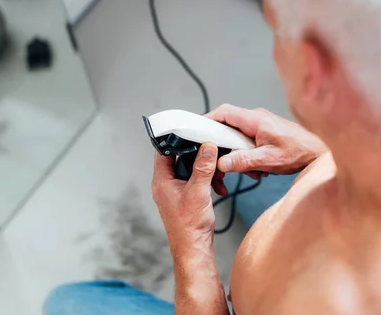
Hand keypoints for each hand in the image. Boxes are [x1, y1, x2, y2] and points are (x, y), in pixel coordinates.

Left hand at [152, 143, 223, 257]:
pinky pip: (195, 180)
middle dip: (198, 156)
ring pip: (190, 169)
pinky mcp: (185, 196)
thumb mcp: (198, 192)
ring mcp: (175, 190)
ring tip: (217, 176)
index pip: (163, 151)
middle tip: (211, 153)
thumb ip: (203, 167)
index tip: (190, 131)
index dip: (175, 139)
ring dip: (206, 170)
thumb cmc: (189, 226)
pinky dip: (207, 180)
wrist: (194, 248)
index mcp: (161, 180)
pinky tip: (218, 186)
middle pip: (179, 158)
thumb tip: (207, 147)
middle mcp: (166, 184)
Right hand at [207, 104, 326, 176]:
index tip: (199, 134)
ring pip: (237, 136)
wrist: (320, 153)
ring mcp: (261, 124)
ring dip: (239, 154)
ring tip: (252, 170)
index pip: (223, 112)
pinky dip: (249, 156)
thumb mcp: (269, 160)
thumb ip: (244, 161)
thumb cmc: (300, 153)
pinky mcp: (265, 132)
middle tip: (224, 161)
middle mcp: (256, 118)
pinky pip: (247, 141)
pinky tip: (260, 169)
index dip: (208, 121)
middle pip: (227, 125)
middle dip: (224, 146)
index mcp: (255, 120)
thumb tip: (222, 163)